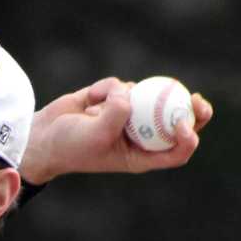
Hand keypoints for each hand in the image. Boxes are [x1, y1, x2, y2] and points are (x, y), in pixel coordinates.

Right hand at [20, 76, 211, 184]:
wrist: (44, 135)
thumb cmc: (70, 146)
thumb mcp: (95, 136)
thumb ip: (115, 114)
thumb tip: (130, 93)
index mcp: (141, 156)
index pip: (176, 151)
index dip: (188, 138)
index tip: (185, 124)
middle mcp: (141, 136)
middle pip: (177, 121)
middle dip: (191, 110)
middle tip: (195, 98)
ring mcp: (131, 115)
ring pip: (147, 96)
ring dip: (125, 94)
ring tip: (99, 105)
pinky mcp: (117, 98)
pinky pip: (123, 85)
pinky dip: (106, 87)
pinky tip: (89, 100)